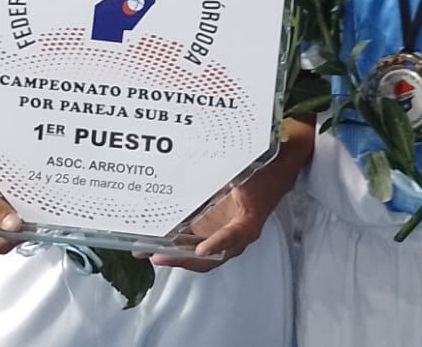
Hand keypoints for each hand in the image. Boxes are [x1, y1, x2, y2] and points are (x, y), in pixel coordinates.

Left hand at [147, 181, 271, 272]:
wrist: (275, 171)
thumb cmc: (264, 174)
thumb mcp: (251, 171)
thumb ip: (234, 173)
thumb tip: (214, 163)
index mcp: (247, 223)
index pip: (233, 236)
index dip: (217, 244)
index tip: (202, 250)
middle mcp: (233, 235)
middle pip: (206, 255)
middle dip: (180, 258)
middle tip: (157, 255)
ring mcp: (221, 233)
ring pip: (195, 251)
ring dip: (171, 252)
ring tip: (145, 250)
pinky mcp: (211, 227)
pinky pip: (191, 239)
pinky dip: (173, 242)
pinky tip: (155, 237)